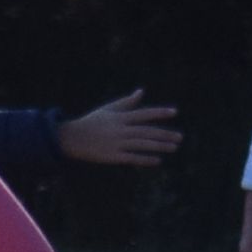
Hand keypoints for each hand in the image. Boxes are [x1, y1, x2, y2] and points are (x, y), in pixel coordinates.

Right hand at [57, 89, 177, 169]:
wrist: (72, 139)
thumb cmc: (92, 122)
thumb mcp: (109, 109)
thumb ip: (127, 102)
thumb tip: (141, 91)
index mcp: (121, 117)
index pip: (144, 114)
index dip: (159, 113)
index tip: (174, 112)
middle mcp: (121, 130)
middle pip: (147, 131)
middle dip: (164, 134)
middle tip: (180, 137)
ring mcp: (117, 144)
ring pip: (143, 144)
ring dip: (159, 146)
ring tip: (174, 147)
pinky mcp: (113, 156)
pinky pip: (133, 158)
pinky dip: (146, 159)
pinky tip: (157, 160)